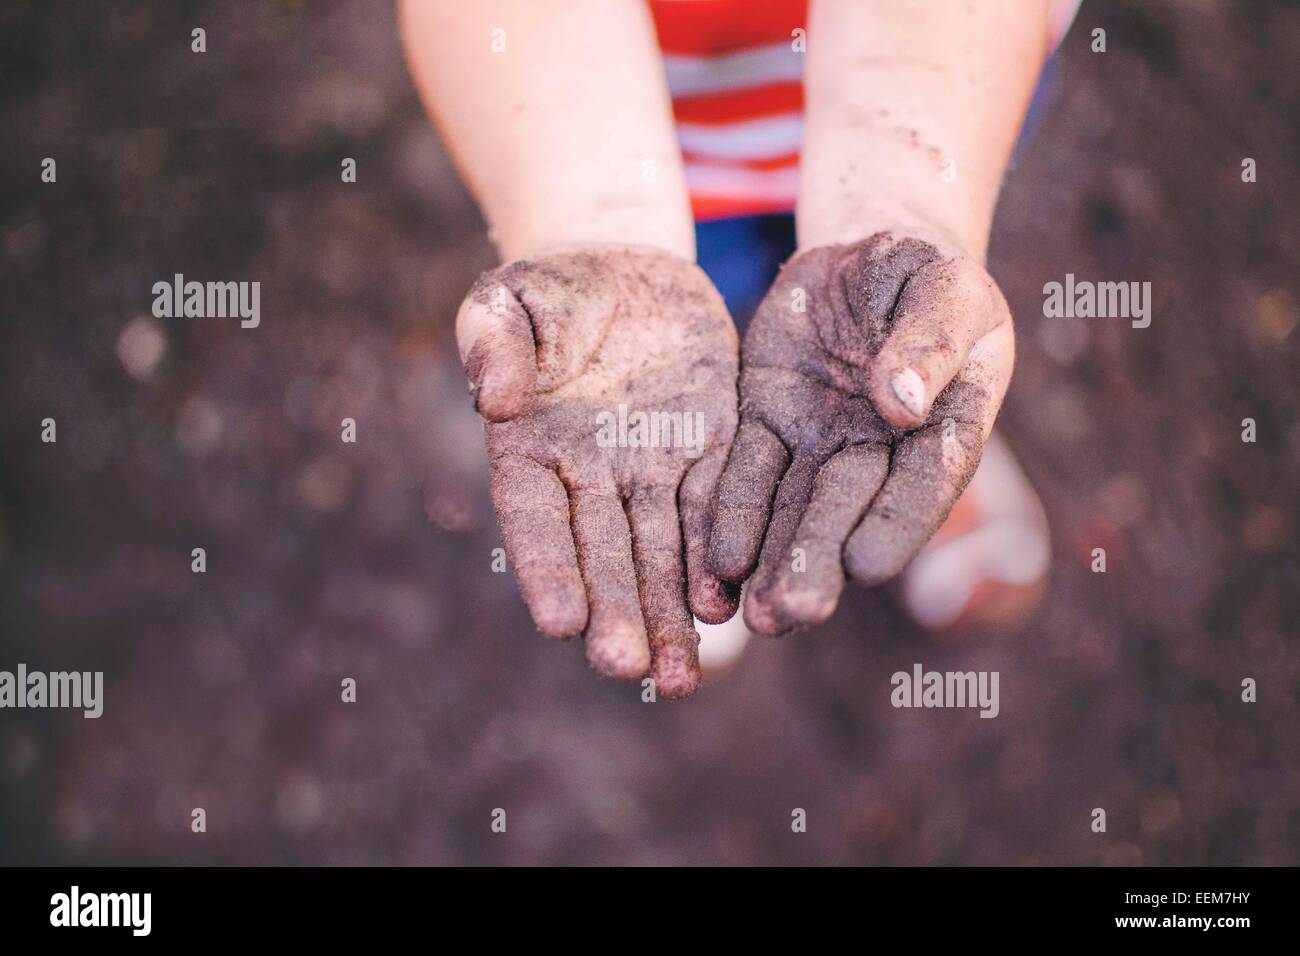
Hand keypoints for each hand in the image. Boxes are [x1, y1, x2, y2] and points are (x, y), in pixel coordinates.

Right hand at [456, 245, 739, 697]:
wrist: (625, 270)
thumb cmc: (551, 288)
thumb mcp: (511, 299)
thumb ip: (495, 342)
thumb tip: (495, 399)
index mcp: (531, 449)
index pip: (535, 519)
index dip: (546, 569)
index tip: (559, 621)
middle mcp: (589, 476)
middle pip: (602, 555)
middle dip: (616, 611)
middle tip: (628, 669)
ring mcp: (650, 470)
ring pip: (660, 552)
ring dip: (668, 614)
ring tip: (679, 678)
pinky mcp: (707, 450)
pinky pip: (712, 511)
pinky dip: (714, 560)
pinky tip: (723, 607)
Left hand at [707, 231, 1014, 635]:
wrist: (860, 256)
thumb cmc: (922, 273)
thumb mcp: (944, 287)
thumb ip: (930, 343)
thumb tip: (901, 407)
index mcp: (945, 425)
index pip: (924, 481)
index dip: (896, 523)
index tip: (868, 566)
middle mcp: (879, 451)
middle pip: (846, 511)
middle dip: (817, 562)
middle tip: (791, 615)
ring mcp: (819, 442)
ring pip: (793, 508)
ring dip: (772, 561)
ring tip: (754, 616)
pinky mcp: (766, 423)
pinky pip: (746, 473)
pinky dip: (732, 516)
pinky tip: (718, 564)